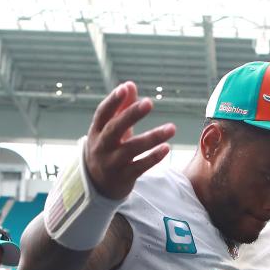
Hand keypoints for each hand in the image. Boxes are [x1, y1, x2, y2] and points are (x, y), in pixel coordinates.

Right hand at [84, 81, 175, 199]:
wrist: (97, 184)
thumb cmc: (107, 148)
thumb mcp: (110, 129)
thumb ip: (121, 107)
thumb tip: (130, 84)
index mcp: (97, 131)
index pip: (103, 113)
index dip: (113, 101)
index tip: (125, 88)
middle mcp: (102, 146)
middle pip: (115, 129)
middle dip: (131, 115)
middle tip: (149, 102)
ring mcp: (112, 163)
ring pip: (131, 149)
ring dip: (152, 137)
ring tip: (172, 128)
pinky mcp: (123, 177)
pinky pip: (139, 167)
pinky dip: (153, 157)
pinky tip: (166, 148)